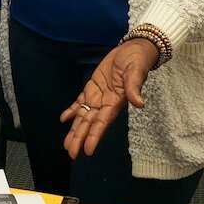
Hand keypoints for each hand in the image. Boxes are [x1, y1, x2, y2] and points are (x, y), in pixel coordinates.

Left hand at [59, 38, 158, 159]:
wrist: (133, 50)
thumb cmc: (136, 61)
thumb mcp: (136, 72)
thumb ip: (134, 87)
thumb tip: (139, 103)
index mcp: (116, 101)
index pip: (103, 122)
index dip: (95, 136)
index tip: (87, 150)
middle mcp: (105, 102)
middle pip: (90, 123)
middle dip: (81, 138)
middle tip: (71, 153)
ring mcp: (98, 96)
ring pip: (84, 116)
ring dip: (75, 129)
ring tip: (67, 144)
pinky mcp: (93, 87)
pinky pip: (81, 101)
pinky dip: (72, 110)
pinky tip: (64, 119)